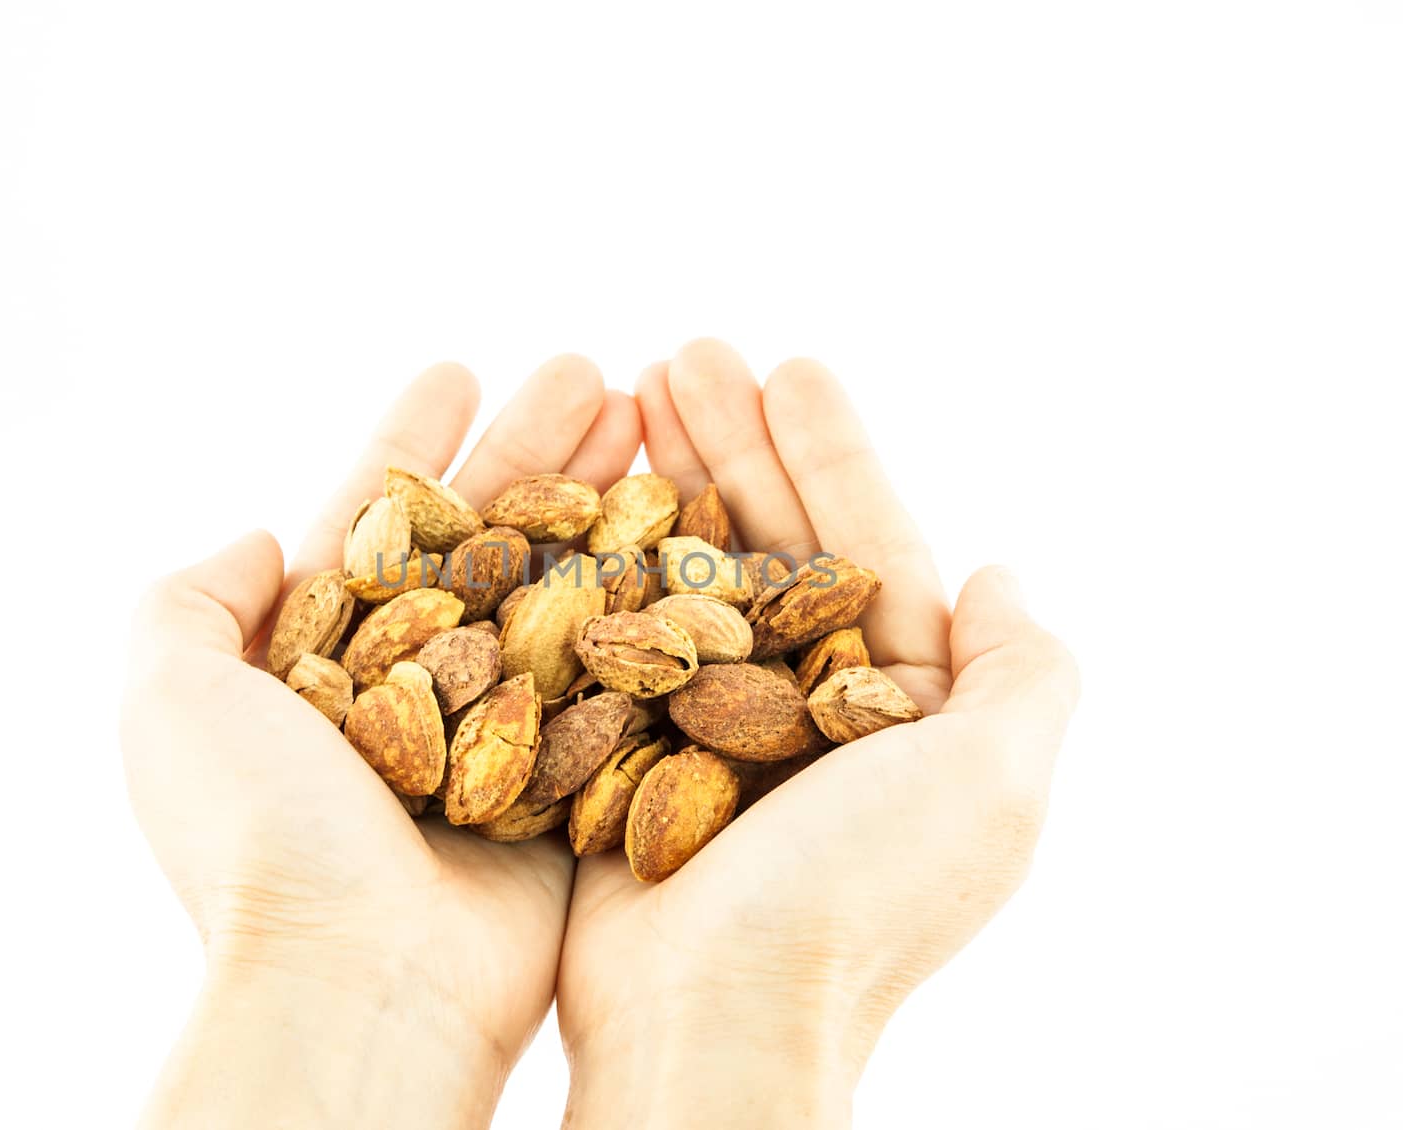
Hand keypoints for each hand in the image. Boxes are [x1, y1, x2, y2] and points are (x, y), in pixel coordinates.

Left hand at [121, 356, 640, 1127]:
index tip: (459, 368)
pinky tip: (692, 524)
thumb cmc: (262, 837)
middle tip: (597, 373)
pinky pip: (617, 668)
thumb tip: (259, 536)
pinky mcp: (573, 777)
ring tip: (656, 417)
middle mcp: (417, 688)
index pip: (376, 521)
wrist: (364, 978)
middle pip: (486, 540)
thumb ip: (188, 602)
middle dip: (536, 450)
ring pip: (560, 587)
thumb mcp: (169, 698)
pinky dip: (651, 596)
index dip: (414, 442)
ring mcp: (501, 731)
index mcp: (323, 661)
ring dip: (602, 500)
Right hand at [557, 341, 1079, 1128]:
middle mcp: (809, 713)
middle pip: (771, 544)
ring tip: (625, 388)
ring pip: (691, 577)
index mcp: (902, 711)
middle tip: (685, 350)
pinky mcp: (631, 753)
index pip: (871, 547)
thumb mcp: (994, 784)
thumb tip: (1002, 574)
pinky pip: (622, 635)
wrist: (714, 1017)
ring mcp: (715, 731)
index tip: (789, 366)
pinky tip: (579, 492)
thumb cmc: (858, 900)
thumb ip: (1024, 673)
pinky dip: (605, 561)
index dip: (834, 454)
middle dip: (735, 445)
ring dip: (666, 482)